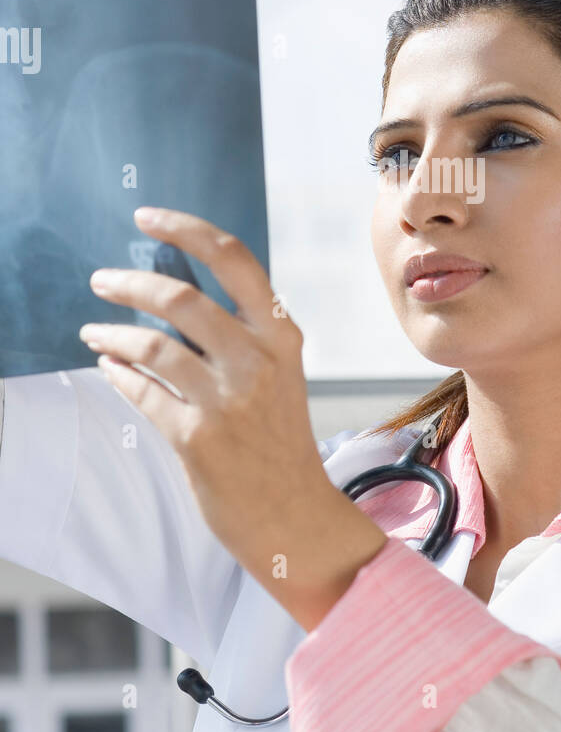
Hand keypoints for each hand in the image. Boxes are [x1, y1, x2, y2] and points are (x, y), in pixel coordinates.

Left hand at [79, 206, 386, 628]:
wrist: (295, 513)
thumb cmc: (280, 440)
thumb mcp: (280, 373)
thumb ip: (243, 333)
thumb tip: (177, 293)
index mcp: (281, 335)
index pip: (233, 259)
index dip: (185, 229)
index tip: (147, 218)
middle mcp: (258, 360)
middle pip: (181, 297)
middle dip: (128, 284)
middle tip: (102, 280)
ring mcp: (227, 400)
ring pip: (152, 345)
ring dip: (112, 332)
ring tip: (94, 331)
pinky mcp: (197, 438)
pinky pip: (142, 392)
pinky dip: (119, 375)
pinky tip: (109, 368)